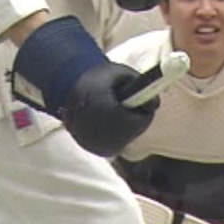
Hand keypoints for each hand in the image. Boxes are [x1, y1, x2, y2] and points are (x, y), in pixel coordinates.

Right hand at [11, 16, 156, 156]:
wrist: (67, 88)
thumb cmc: (98, 78)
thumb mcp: (122, 74)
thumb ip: (142, 87)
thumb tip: (156, 104)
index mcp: (108, 112)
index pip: (141, 121)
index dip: (143, 108)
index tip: (138, 98)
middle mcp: (100, 132)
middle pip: (134, 131)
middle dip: (135, 117)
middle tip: (124, 102)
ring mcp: (94, 143)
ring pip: (126, 139)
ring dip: (126, 126)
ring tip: (114, 109)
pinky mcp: (92, 149)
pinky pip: (115, 143)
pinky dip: (116, 133)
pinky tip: (107, 120)